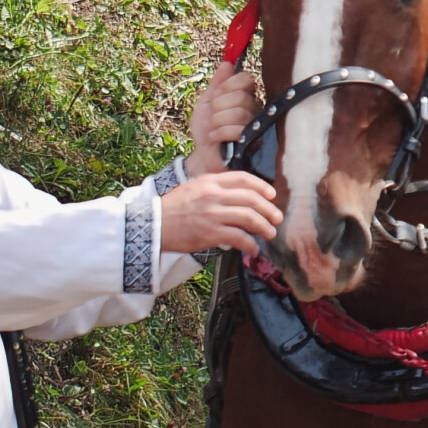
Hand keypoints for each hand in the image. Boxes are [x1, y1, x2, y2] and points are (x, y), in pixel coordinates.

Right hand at [159, 171, 281, 253]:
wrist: (151, 226)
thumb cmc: (172, 208)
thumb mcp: (194, 187)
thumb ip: (215, 187)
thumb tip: (240, 195)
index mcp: (210, 181)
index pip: (243, 178)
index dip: (262, 186)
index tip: (272, 195)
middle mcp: (213, 195)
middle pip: (251, 199)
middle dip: (269, 209)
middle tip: (277, 218)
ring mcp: (212, 214)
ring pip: (249, 217)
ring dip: (264, 227)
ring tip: (270, 233)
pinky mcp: (209, 233)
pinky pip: (238, 237)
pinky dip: (249, 244)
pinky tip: (253, 248)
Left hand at [186, 61, 261, 176]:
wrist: (202, 156)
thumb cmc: (207, 130)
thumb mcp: (206, 103)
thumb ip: (217, 84)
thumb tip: (226, 63)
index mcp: (245, 97)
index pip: (245, 79)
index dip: (227, 86)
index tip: (216, 96)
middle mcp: (254, 109)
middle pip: (239, 96)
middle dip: (217, 107)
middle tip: (212, 118)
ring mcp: (255, 127)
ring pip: (237, 113)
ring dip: (217, 122)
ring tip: (213, 130)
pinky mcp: (252, 143)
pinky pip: (236, 130)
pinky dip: (219, 133)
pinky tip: (216, 138)